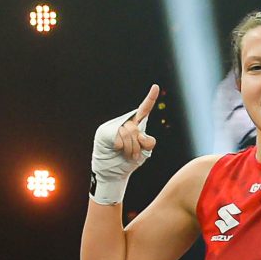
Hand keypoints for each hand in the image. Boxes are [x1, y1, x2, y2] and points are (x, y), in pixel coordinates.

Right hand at [92, 85, 160, 204]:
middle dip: (137, 145)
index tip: (156, 87)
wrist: (113, 173)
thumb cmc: (129, 162)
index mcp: (136, 125)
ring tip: (125, 155)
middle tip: (133, 155)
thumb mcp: (144, 152)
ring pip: (128, 133)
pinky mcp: (105, 132)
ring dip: (129, 148)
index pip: (144, 110)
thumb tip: (138, 134)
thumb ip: (147, 141)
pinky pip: (118, 138)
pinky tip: (115, 150)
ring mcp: (114, 126)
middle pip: (136, 128)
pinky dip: (120, 147)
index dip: (150, 98)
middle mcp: (125, 123)